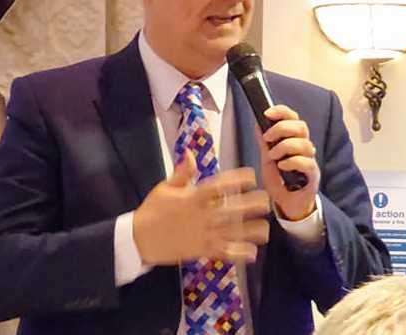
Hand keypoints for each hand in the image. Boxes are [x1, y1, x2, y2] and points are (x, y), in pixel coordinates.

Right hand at [132, 150, 270, 264]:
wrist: (138, 239)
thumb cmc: (152, 211)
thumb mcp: (164, 187)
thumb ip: (182, 172)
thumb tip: (190, 152)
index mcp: (192, 198)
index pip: (219, 186)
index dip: (237, 180)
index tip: (251, 176)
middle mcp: (201, 216)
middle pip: (232, 210)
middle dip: (251, 205)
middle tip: (266, 201)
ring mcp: (202, 235)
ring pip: (232, 233)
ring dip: (251, 231)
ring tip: (265, 229)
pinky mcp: (201, 251)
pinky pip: (223, 252)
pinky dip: (238, 253)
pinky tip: (252, 253)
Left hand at [258, 105, 319, 220]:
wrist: (287, 203)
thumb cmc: (280, 180)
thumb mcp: (267, 159)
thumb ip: (264, 142)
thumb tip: (258, 124)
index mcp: (294, 140)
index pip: (293, 118)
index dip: (282, 112)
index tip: (267, 113)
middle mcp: (305, 147)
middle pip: (301, 126)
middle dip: (282, 128)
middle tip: (268, 138)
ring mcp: (310, 161)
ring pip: (304, 143)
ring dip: (284, 147)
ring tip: (273, 156)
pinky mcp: (313, 175)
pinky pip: (307, 162)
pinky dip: (292, 161)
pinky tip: (282, 166)